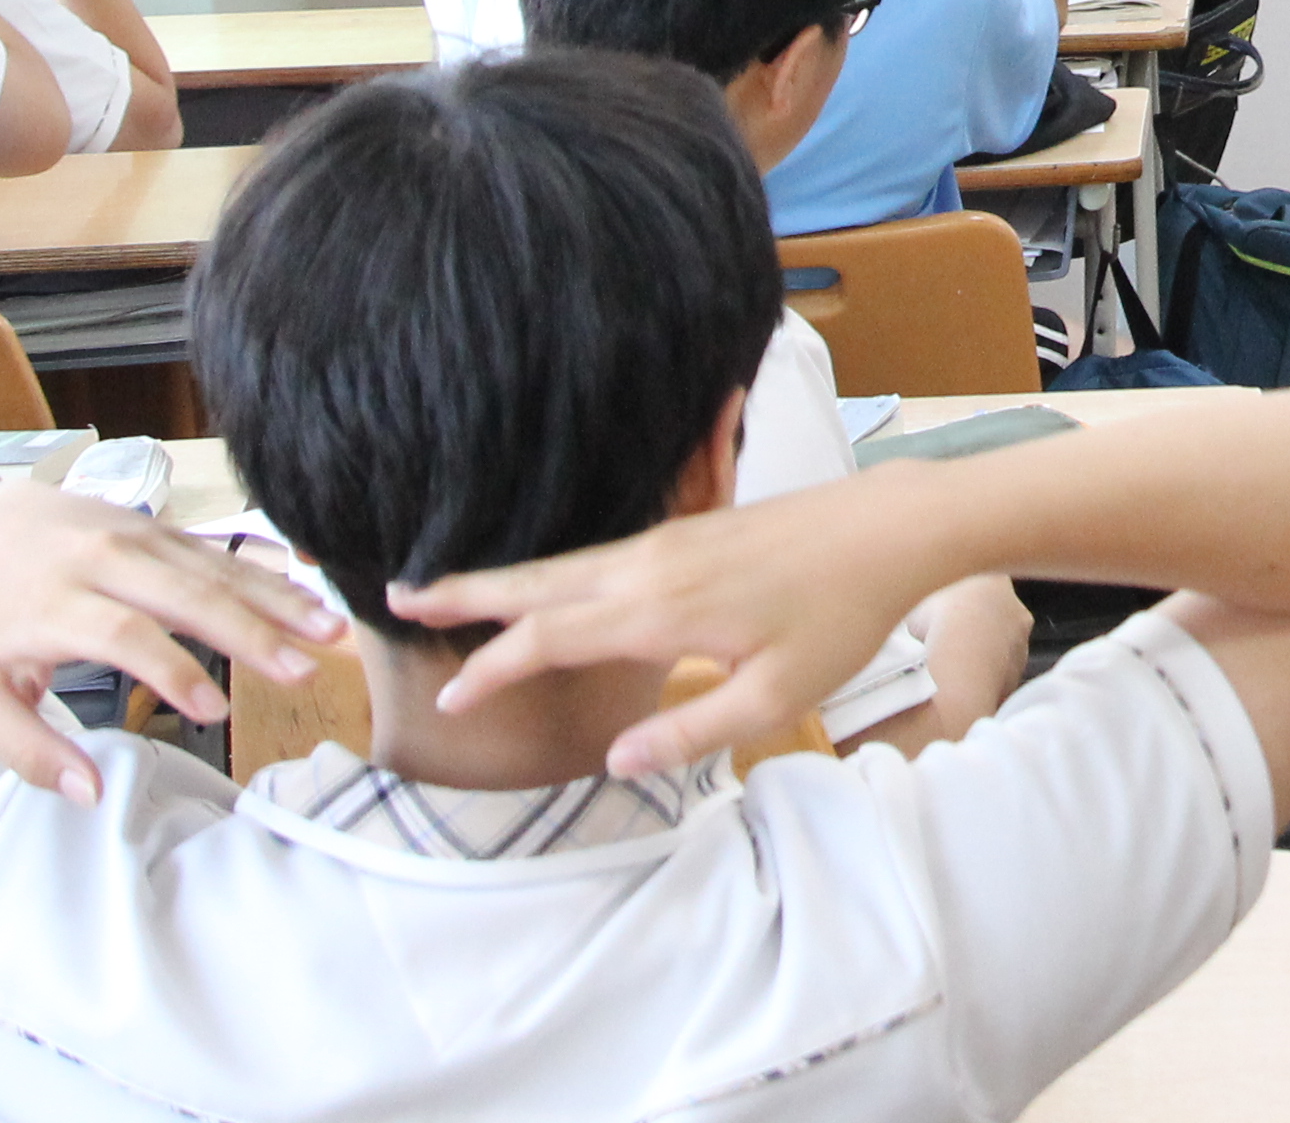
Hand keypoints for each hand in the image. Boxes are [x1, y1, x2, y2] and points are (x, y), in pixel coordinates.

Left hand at [0, 484, 343, 804]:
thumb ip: (27, 750)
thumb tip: (88, 791)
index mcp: (56, 603)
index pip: (126, 634)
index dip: (173, 671)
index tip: (216, 713)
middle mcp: (103, 560)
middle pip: (187, 594)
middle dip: (251, 633)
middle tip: (303, 671)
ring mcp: (138, 536)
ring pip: (216, 568)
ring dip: (278, 602)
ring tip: (332, 633)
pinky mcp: (162, 528)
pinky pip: (222, 553)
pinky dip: (270, 579)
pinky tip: (313, 600)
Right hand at [408, 482, 949, 780]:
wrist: (894, 526)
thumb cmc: (841, 615)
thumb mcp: (776, 695)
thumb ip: (692, 730)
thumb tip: (616, 763)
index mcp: (662, 609)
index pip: (552, 637)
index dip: (495, 666)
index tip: (450, 696)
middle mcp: (653, 565)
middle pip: (540, 582)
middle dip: (466, 593)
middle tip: (396, 598)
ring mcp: (672, 540)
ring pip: (568, 563)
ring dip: (506, 579)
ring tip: (451, 591)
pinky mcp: (694, 529)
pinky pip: (602, 553)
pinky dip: (556, 569)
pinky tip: (548, 581)